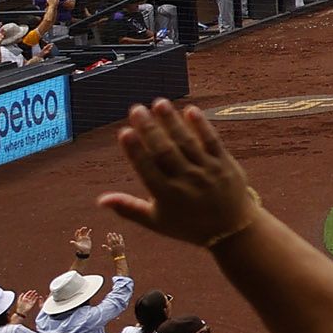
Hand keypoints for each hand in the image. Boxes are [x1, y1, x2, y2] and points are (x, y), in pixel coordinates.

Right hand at [95, 98, 266, 251]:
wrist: (233, 230)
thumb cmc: (188, 225)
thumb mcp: (156, 221)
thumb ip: (128, 209)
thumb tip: (100, 200)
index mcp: (166, 196)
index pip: (147, 169)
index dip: (135, 151)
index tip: (124, 132)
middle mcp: (186, 182)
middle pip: (165, 152)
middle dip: (150, 129)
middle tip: (136, 109)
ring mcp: (207, 171)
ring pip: (187, 143)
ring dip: (172, 121)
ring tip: (159, 103)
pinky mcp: (226, 164)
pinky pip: (212, 142)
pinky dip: (201, 126)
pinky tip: (190, 110)